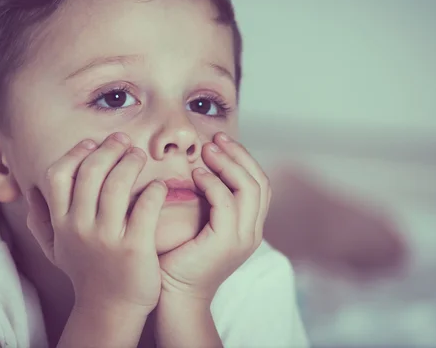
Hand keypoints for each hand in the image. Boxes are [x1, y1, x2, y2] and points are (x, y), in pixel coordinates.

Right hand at [24, 133, 166, 313]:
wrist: (110, 309)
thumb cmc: (86, 272)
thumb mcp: (54, 249)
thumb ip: (40, 220)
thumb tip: (29, 191)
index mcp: (61, 223)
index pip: (58, 175)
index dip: (76, 153)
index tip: (93, 142)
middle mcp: (80, 228)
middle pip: (90, 173)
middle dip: (108, 149)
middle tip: (123, 141)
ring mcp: (107, 238)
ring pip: (117, 185)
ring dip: (130, 162)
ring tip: (139, 156)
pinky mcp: (135, 247)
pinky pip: (146, 207)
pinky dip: (155, 190)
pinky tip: (159, 186)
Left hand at [158, 132, 271, 300]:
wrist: (174, 296)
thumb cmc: (180, 258)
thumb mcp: (201, 223)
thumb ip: (209, 201)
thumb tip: (201, 167)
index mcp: (249, 227)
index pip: (260, 184)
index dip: (244, 159)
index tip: (221, 142)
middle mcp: (253, 232)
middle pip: (260, 181)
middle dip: (239, 155)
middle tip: (216, 139)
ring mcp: (243, 238)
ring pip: (250, 188)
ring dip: (228, 164)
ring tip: (207, 151)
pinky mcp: (225, 243)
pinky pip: (226, 203)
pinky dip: (212, 183)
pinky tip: (196, 175)